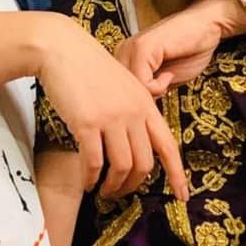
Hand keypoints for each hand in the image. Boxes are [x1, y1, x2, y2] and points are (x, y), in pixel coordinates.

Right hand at [36, 15, 188, 200]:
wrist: (63, 49)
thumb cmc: (89, 68)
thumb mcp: (124, 86)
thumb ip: (134, 111)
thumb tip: (135, 142)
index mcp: (146, 104)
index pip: (168, 146)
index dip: (177, 174)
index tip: (182, 196)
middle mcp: (133, 113)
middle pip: (144, 163)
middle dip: (133, 185)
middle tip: (120, 192)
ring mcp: (111, 118)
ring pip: (121, 166)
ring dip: (112, 186)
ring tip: (103, 191)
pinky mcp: (87, 123)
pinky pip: (94, 162)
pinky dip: (91, 178)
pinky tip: (87, 182)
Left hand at [114, 0, 245, 93]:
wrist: (208, 27)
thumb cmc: (189, 52)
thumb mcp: (163, 80)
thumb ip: (147, 92)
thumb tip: (137, 115)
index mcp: (123, 58)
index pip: (118, 93)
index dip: (141, 103)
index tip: (160, 94)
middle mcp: (122, 51)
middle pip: (121, 94)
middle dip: (145, 100)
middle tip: (164, 89)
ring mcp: (130, 48)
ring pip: (131, 90)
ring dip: (152, 93)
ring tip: (167, 80)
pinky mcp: (142, 47)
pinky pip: (142, 83)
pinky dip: (158, 87)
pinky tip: (169, 75)